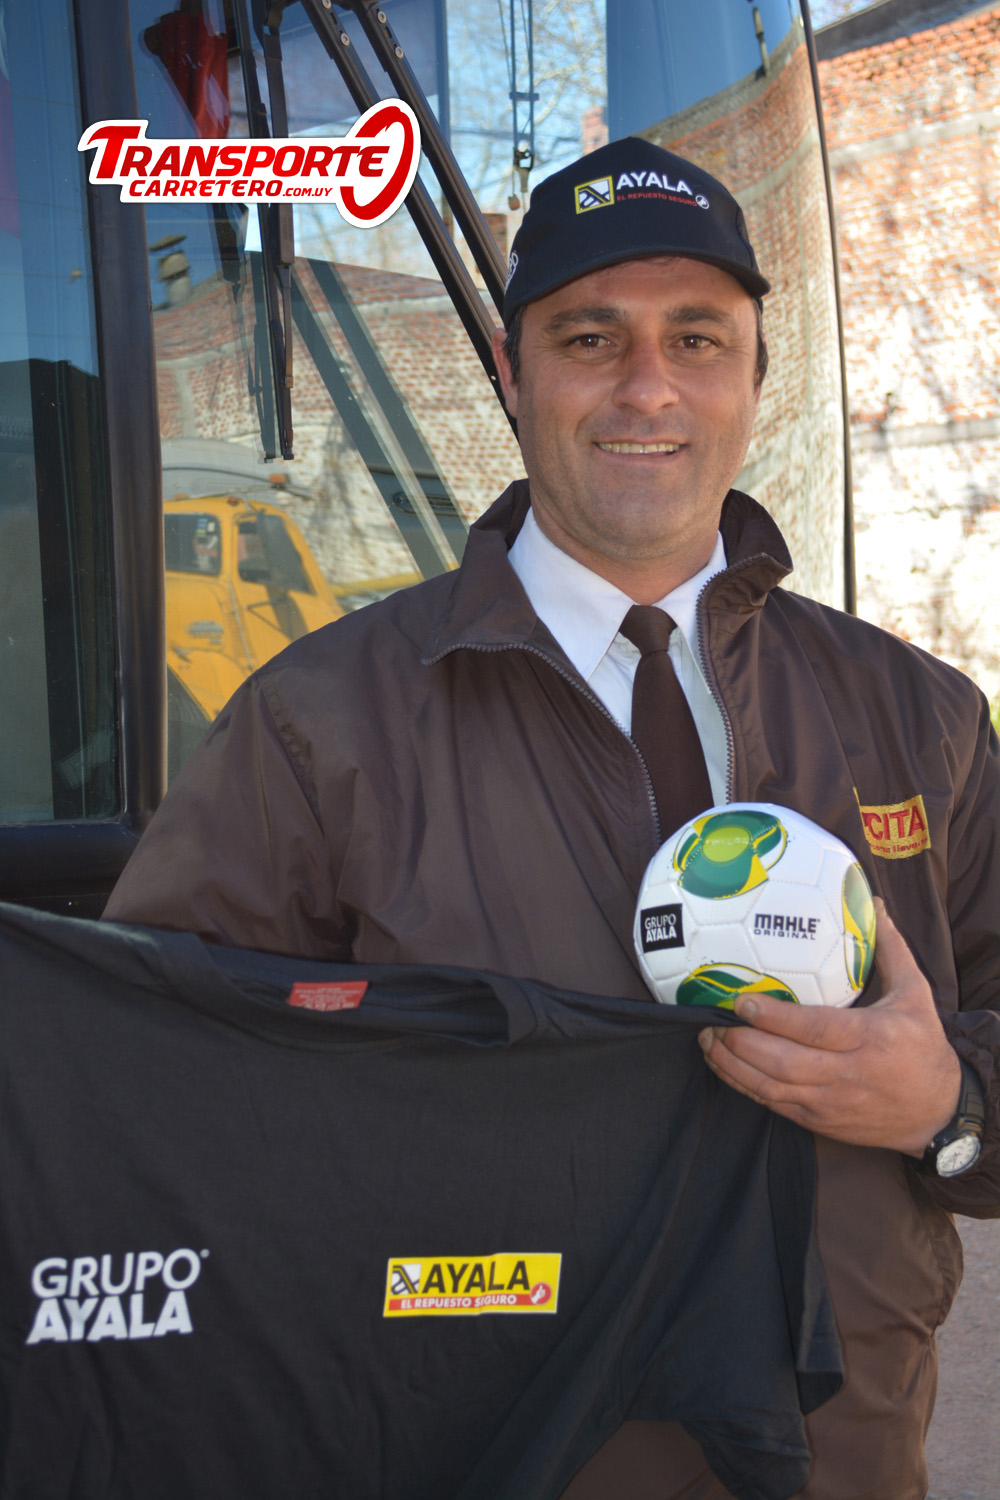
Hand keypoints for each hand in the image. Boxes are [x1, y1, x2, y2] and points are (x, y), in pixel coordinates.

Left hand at [697, 899, 961, 1153]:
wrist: (939, 1113)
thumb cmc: (923, 1047)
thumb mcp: (915, 994)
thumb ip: (890, 949)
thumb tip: (874, 904)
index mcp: (871, 1038)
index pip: (815, 1030)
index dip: (774, 1019)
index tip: (742, 1003)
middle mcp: (848, 1074)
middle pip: (784, 1063)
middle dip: (741, 1043)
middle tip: (711, 1019)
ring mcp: (831, 1102)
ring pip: (772, 1088)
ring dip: (733, 1065)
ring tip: (706, 1039)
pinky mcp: (820, 1121)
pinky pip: (774, 1105)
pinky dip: (743, 1086)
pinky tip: (723, 1064)